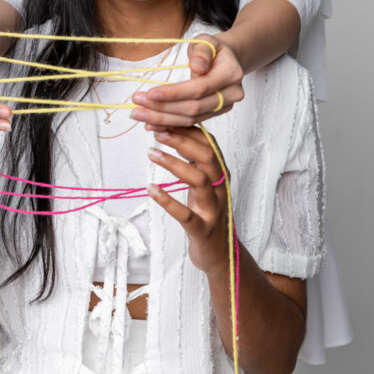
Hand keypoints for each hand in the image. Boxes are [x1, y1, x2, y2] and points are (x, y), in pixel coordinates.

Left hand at [131, 33, 243, 129]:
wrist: (228, 58)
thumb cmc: (213, 48)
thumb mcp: (206, 41)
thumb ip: (201, 52)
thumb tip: (198, 67)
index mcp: (231, 73)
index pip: (199, 88)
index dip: (174, 93)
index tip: (150, 93)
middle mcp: (232, 93)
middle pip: (194, 107)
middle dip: (163, 109)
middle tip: (136, 107)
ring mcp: (225, 105)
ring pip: (191, 118)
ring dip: (163, 119)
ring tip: (140, 115)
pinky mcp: (216, 113)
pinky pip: (192, 121)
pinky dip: (171, 123)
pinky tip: (152, 123)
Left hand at [147, 126, 229, 275]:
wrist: (222, 254)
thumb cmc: (208, 213)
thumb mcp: (205, 183)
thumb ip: (195, 160)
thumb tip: (175, 131)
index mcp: (220, 174)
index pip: (209, 144)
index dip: (188, 129)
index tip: (166, 119)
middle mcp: (220, 188)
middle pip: (207, 157)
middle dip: (182, 140)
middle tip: (157, 131)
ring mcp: (212, 210)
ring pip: (199, 180)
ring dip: (174, 164)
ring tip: (151, 153)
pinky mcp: (202, 230)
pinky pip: (185, 215)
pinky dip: (167, 201)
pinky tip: (151, 189)